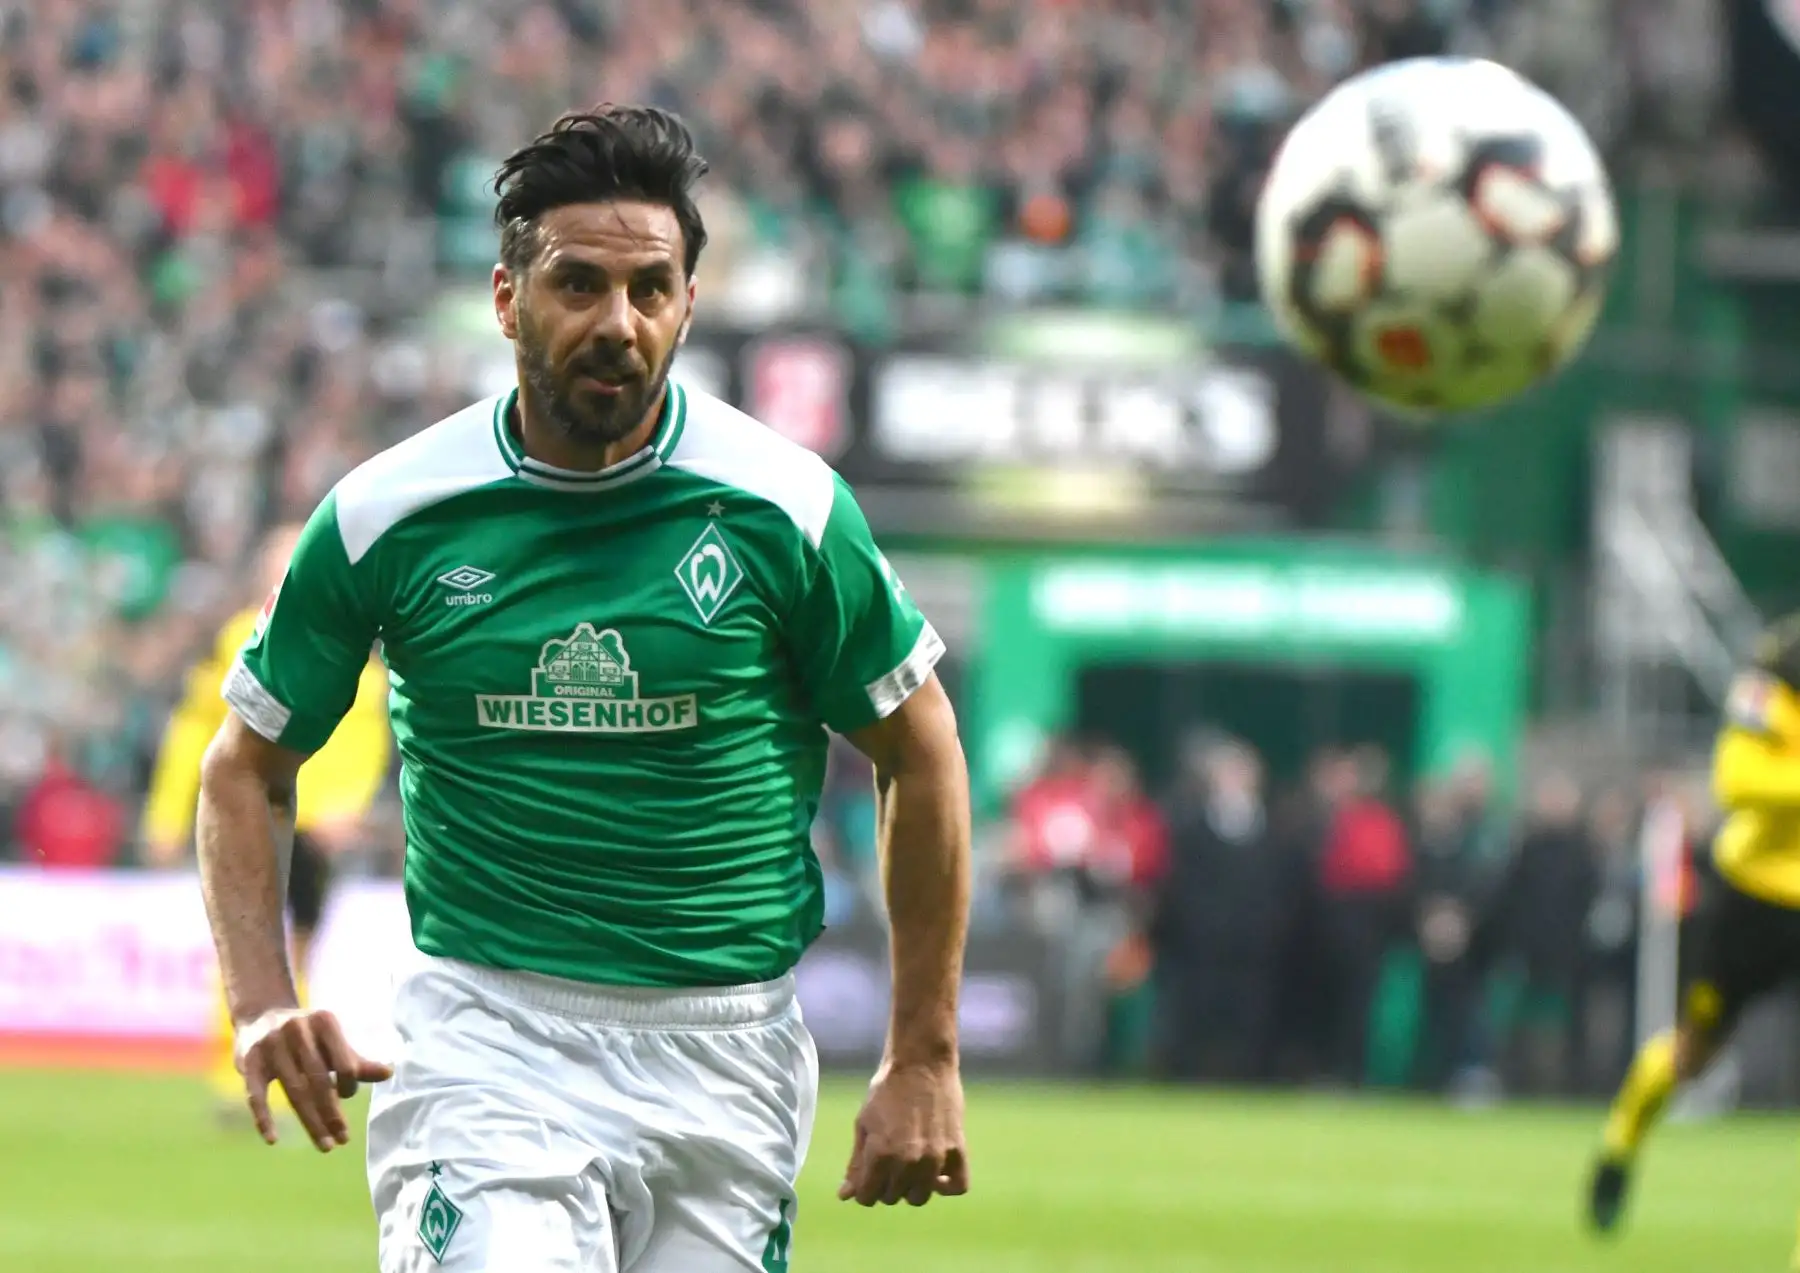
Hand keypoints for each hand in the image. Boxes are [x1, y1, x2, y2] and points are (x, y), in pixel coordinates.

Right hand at [235, 1007, 393, 1151]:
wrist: (260, 1015)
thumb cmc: (306, 1033)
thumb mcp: (330, 1041)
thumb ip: (355, 1061)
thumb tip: (388, 1073)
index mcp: (324, 1022)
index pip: (345, 1063)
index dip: (350, 1086)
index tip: (348, 1097)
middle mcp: (297, 1029)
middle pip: (320, 1080)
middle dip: (333, 1114)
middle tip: (342, 1140)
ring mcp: (271, 1045)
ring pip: (294, 1091)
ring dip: (311, 1122)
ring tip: (325, 1145)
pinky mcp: (248, 1060)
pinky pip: (257, 1095)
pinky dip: (264, 1118)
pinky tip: (272, 1140)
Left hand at [838, 1061, 969, 1206]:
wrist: (921, 1062)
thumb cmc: (886, 1090)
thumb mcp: (863, 1123)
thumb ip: (856, 1163)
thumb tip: (844, 1195)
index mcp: (880, 1154)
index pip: (868, 1197)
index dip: (864, 1189)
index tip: (867, 1178)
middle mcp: (908, 1162)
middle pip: (893, 1197)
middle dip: (885, 1185)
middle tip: (887, 1164)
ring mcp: (935, 1158)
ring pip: (920, 1196)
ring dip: (911, 1187)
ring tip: (908, 1167)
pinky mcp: (957, 1150)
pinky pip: (957, 1186)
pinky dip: (946, 1187)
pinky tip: (935, 1176)